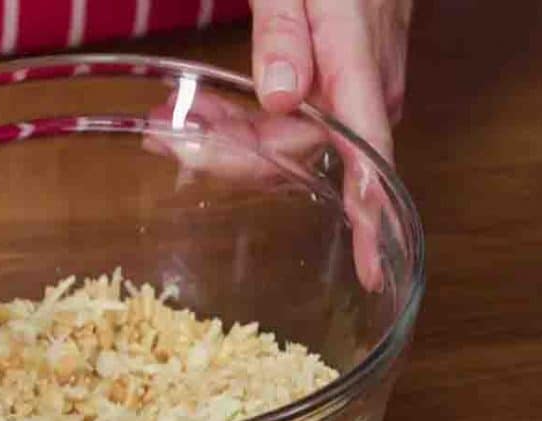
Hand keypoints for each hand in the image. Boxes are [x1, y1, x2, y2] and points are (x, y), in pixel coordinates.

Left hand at [145, 1, 412, 290]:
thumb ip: (288, 31)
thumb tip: (280, 100)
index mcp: (358, 63)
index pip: (368, 155)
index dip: (369, 216)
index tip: (373, 268)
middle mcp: (364, 86)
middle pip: (303, 153)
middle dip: (234, 159)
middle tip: (168, 140)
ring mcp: (353, 83)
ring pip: (292, 140)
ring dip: (233, 141)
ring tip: (174, 122)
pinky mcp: (338, 76)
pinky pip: (294, 118)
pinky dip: (249, 123)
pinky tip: (212, 113)